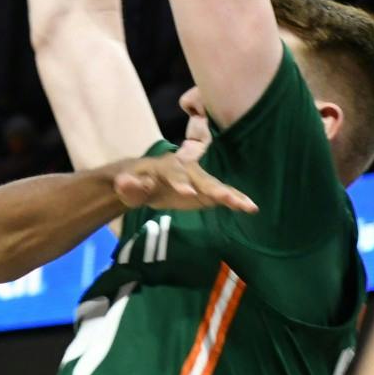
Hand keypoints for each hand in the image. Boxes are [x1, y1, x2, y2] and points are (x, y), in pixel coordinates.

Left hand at [111, 153, 256, 212]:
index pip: (174, 173)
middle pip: (201, 178)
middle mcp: (187, 168)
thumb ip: (128, 185)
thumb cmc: (134, 183)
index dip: (180, 182)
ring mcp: (199, 179)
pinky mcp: (206, 191)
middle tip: (224, 198)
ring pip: (216, 186)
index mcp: (167, 166)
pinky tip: (250, 208)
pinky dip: (236, 201)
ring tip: (247, 206)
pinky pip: (222, 195)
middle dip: (212, 188)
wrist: (145, 181)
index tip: (186, 193)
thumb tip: (123, 182)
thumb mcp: (127, 185)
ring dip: (231, 196)